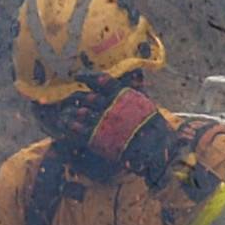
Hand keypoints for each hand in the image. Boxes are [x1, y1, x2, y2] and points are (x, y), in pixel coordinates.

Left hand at [39, 80, 167, 180]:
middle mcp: (110, 106)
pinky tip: (68, 126)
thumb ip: (136, 88)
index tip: (78, 76)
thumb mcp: (146, 102)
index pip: (101, 80)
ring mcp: (103, 122)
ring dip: (75, 112)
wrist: (157, 149)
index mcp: (122, 94)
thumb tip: (135, 75)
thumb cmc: (154, 125)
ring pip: (81, 113)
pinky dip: (73, 127)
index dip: (87, 76)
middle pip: (88, 97)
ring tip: (69, 112)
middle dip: (80, 98)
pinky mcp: (98, 139)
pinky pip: (79, 131)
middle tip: (74, 97)